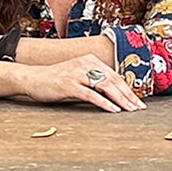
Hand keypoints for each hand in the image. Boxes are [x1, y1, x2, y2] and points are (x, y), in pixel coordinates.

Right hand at [18, 56, 144, 112]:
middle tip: (139, 108)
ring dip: (120, 99)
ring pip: (105, 87)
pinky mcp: (69, 84)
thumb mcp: (77, 75)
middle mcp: (85, 64)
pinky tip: (113, 110)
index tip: (138, 102)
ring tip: (130, 110)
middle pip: (113, 81)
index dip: (128, 89)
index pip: (114, 76)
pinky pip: (91, 94)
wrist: (32, 78)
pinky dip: (104, 103)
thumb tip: (113, 93)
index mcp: (89, 60)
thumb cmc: (55, 80)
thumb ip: (93, 80)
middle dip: (128, 96)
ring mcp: (76, 73)